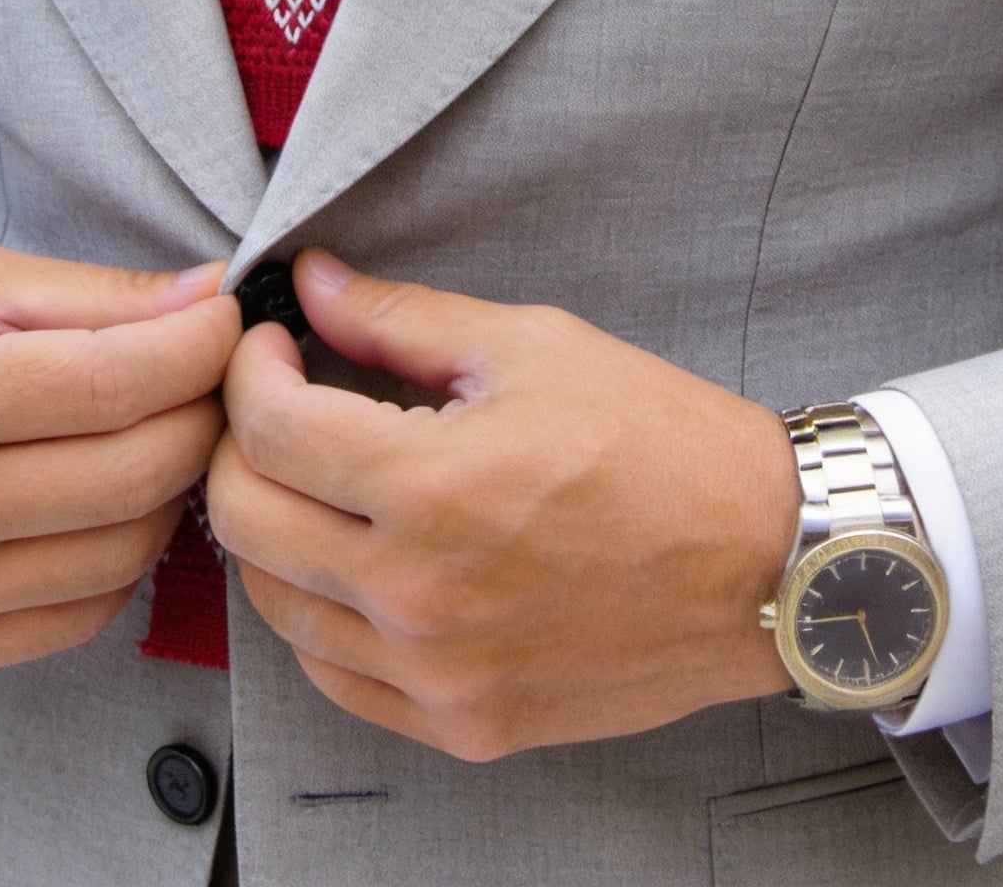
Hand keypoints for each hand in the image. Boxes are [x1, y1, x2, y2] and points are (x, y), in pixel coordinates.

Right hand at [0, 245, 240, 678]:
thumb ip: (100, 296)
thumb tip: (215, 297)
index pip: (120, 383)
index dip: (204, 345)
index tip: (228, 317)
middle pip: (141, 472)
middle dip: (204, 412)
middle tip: (207, 374)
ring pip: (130, 548)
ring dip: (173, 484)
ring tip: (159, 429)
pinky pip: (89, 611)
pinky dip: (124, 551)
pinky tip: (106, 498)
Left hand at [207, 251, 799, 760]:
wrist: (765, 562)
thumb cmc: (663, 442)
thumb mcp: (533, 346)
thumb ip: (402, 319)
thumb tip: (314, 281)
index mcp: (435, 486)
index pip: (268, 429)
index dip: (248, 369)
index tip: (269, 345)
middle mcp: (420, 594)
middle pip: (243, 520)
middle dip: (237, 445)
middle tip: (278, 406)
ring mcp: (438, 673)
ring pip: (276, 607)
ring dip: (271, 531)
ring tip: (317, 480)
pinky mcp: (465, 722)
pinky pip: (335, 678)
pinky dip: (319, 615)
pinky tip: (353, 563)